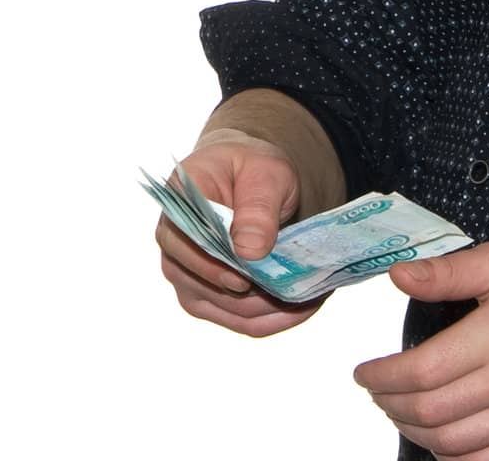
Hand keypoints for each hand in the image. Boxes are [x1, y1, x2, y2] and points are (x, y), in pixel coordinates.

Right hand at [154, 126, 327, 336]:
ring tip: (315, 293)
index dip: (217, 266)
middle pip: (210, 284)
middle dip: (258, 291)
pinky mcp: (206, 296)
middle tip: (305, 285)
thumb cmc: (253, 168)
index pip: (189, 243)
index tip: (250, 277)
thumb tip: (249, 252)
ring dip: (273, 307)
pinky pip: (240, 319)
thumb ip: (257, 206)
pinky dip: (274, 317)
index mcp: (178, 204)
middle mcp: (174, 245)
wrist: (249, 178)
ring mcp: (187, 275)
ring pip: (229, 309)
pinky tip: (305, 305)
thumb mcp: (265, 172)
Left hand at [354, 240, 488, 460]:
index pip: (423, 371)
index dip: (383, 378)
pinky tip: (441, 435)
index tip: (365, 372)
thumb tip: (399, 276)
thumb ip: (450, 272)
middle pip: (431, 413)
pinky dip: (451, 457)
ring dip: (415, 432)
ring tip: (404, 409)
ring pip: (452, 445)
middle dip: (390, 406)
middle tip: (379, 390)